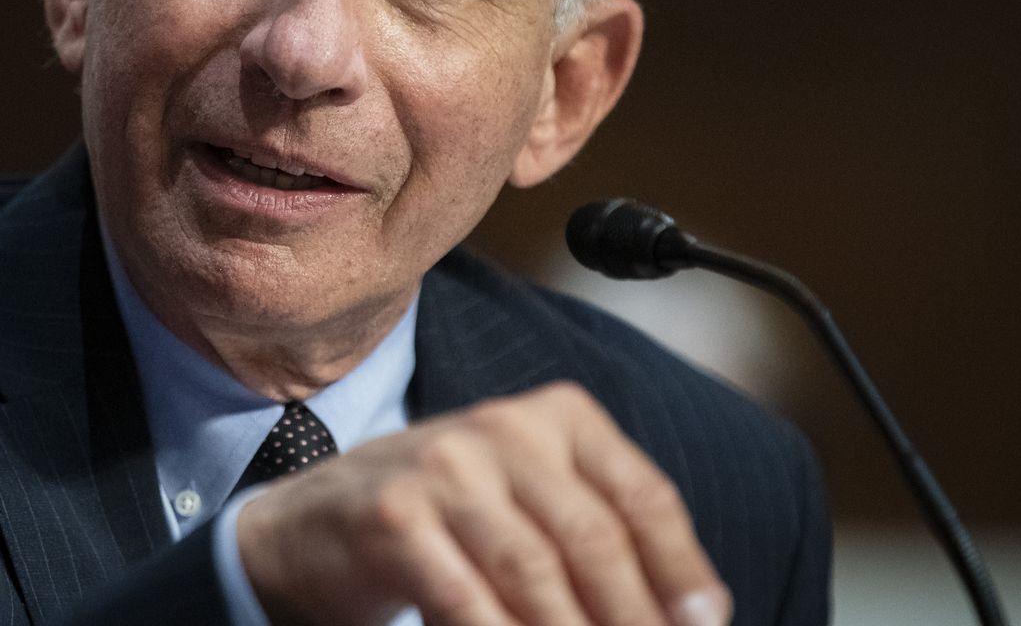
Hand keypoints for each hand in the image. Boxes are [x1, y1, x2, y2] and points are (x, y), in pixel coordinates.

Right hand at [235, 381, 729, 625]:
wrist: (316, 521)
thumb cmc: (446, 520)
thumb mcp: (529, 502)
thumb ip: (598, 537)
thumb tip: (692, 614)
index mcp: (553, 417)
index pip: (641, 494)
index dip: (682, 569)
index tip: (704, 624)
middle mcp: (501, 428)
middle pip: (594, 538)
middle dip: (632, 616)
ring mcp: (443, 467)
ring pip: (536, 573)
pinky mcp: (394, 515)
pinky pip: (465, 598)